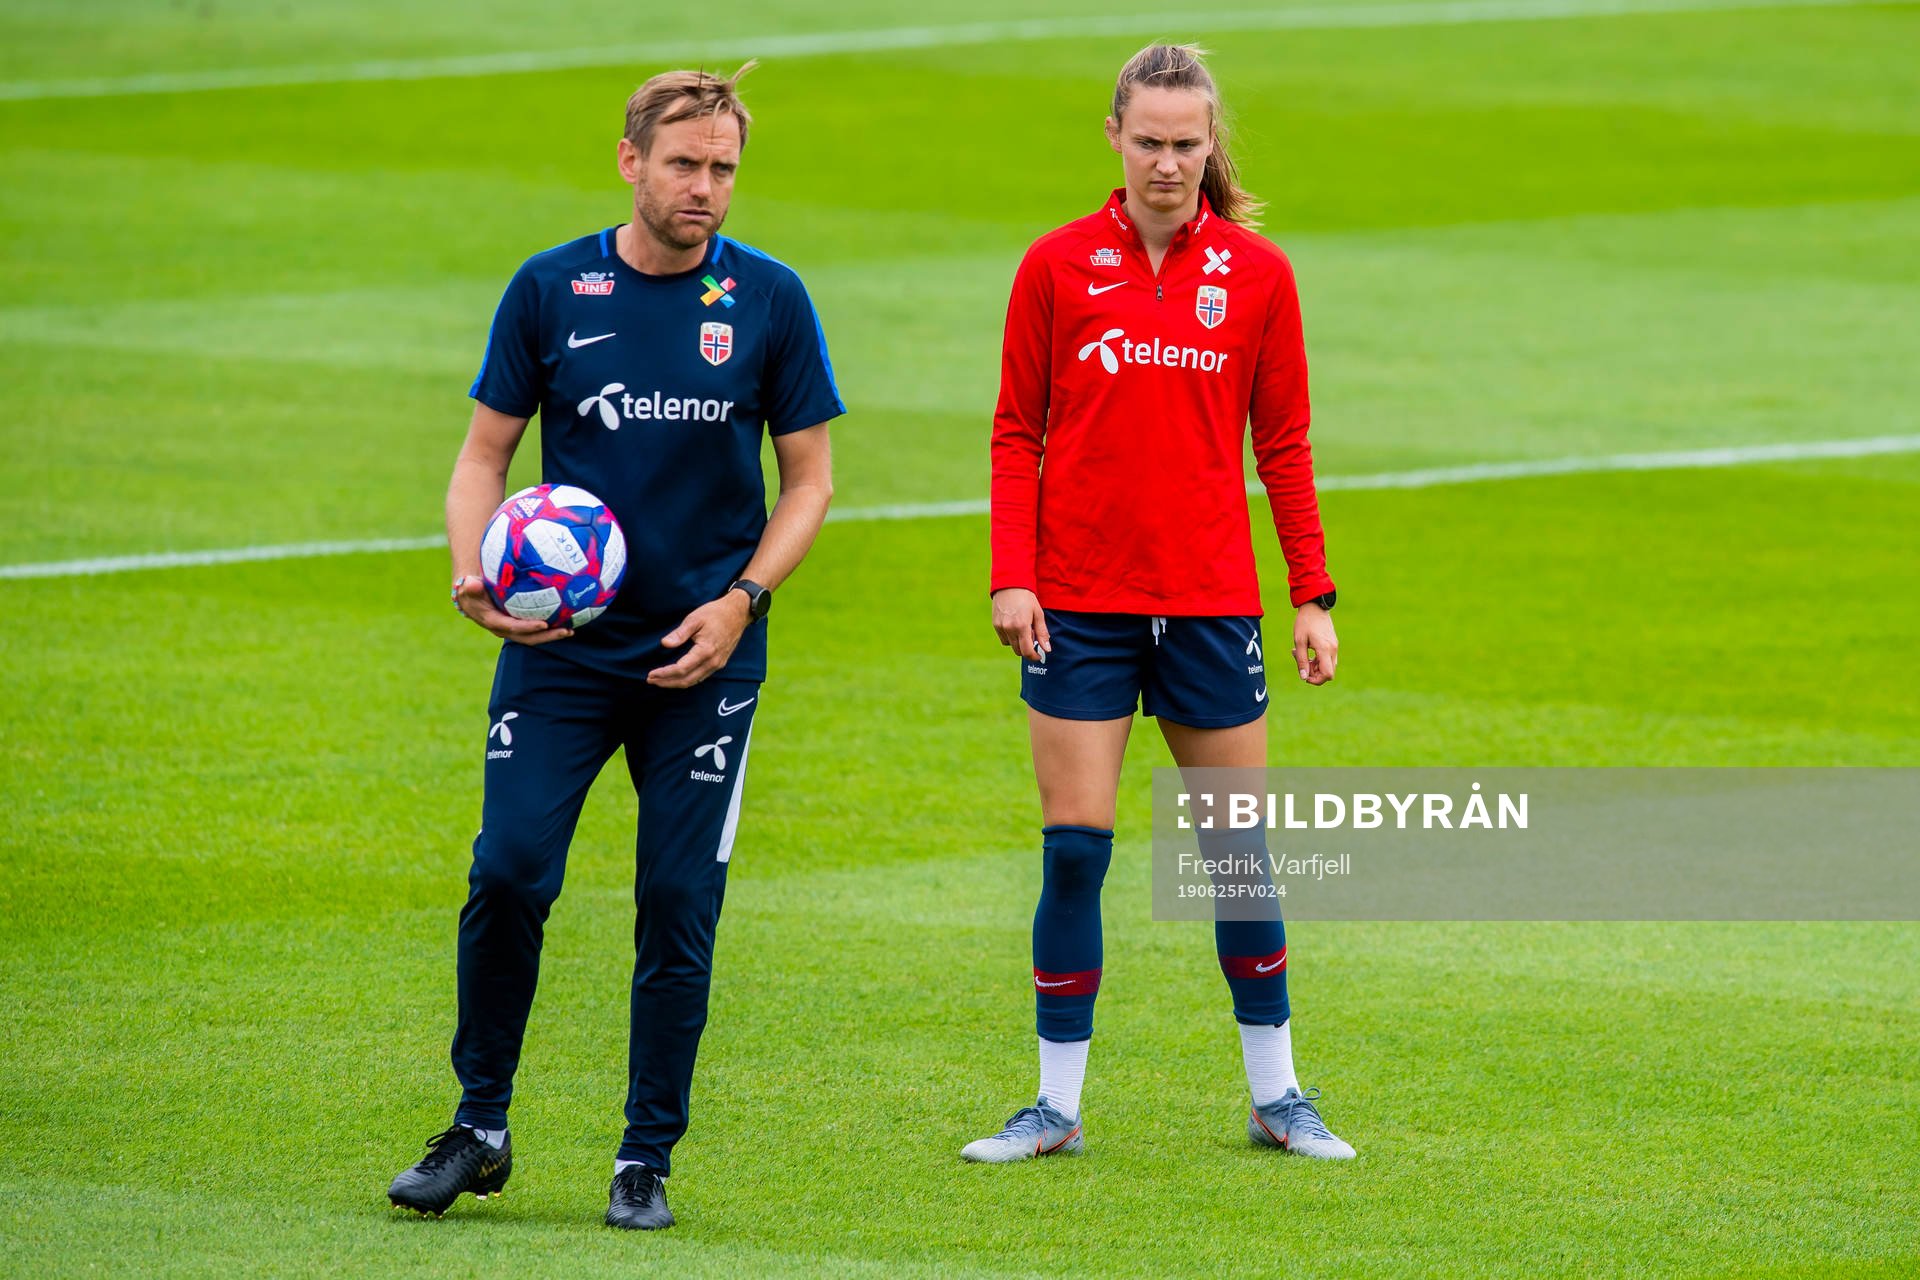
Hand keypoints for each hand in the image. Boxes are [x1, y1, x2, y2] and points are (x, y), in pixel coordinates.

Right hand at [453, 575, 572, 645]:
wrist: (470, 595)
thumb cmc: (471, 587)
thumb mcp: (468, 586)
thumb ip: (470, 586)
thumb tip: (472, 583)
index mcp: (493, 621)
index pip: (513, 627)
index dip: (528, 628)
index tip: (544, 624)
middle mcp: (504, 629)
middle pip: (528, 638)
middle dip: (547, 636)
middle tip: (566, 631)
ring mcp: (512, 629)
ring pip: (533, 636)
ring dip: (552, 635)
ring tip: (570, 630)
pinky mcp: (518, 625)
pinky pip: (535, 630)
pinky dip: (549, 628)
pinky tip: (566, 621)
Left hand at [648, 591, 751, 687]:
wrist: (738, 613)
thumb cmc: (716, 613)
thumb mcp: (695, 618)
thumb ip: (680, 633)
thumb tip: (665, 644)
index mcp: (706, 650)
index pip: (682, 669)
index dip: (665, 673)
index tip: (651, 674)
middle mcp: (713, 662)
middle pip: (687, 680)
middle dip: (667, 682)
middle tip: (651, 680)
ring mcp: (717, 664)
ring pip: (694, 681)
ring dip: (676, 683)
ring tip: (660, 681)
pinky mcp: (719, 663)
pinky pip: (701, 677)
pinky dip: (687, 680)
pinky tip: (677, 677)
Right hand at [991, 588, 1050, 660]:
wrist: (1010, 584)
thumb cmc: (1027, 598)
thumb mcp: (1038, 614)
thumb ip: (1042, 633)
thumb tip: (1047, 649)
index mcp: (1022, 626)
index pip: (1026, 651)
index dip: (1034, 657)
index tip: (1038, 656)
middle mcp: (1009, 628)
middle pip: (1018, 650)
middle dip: (1026, 649)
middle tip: (1032, 637)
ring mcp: (1001, 627)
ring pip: (1010, 645)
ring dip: (1018, 643)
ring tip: (1023, 629)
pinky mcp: (995, 624)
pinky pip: (1003, 638)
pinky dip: (1010, 637)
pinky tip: (1014, 626)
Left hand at [1293, 603, 1336, 684]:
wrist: (1314, 607)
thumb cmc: (1305, 622)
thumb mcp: (1299, 641)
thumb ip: (1301, 660)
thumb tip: (1303, 677)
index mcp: (1325, 649)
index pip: (1327, 674)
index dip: (1316, 680)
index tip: (1304, 675)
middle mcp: (1333, 649)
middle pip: (1328, 673)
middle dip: (1314, 673)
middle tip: (1300, 661)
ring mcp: (1335, 647)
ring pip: (1328, 666)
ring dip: (1314, 666)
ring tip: (1300, 654)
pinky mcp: (1333, 644)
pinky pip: (1328, 659)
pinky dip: (1318, 660)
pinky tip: (1307, 651)